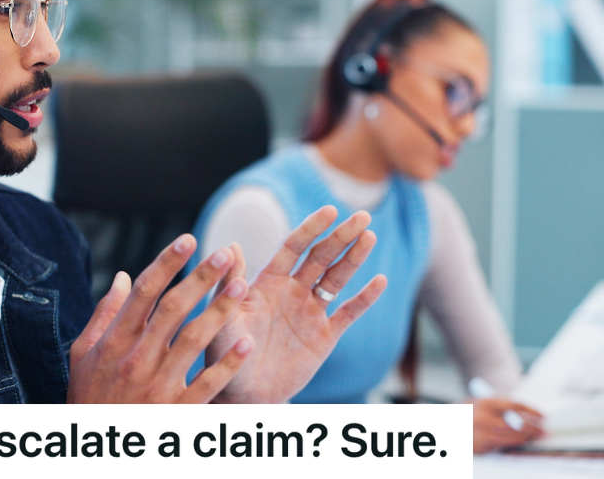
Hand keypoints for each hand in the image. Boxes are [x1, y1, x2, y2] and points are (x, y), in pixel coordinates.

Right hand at [67, 234, 253, 402]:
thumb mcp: (83, 354)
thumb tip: (121, 275)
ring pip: (194, 340)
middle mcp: (137, 358)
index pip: (143, 292)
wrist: (97, 448)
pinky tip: (247, 345)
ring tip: (242, 287)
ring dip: (220, 311)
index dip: (167, 263)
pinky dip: (227, 364)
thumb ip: (104, 314)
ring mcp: (158, 385)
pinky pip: (208, 384)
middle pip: (173, 309)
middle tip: (225, 254)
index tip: (188, 240)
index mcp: (115, 341)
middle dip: (201, 278)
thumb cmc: (89, 398)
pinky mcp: (177, 411)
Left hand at [207, 206, 386, 403]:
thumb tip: (230, 246)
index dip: (312, 228)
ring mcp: (310, 312)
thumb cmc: (224, 354)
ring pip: (337, 279)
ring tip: (370, 236)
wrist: (242, 393)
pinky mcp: (324, 336)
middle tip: (363, 216)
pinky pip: (348, 313)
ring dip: (354, 258)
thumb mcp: (223, 318)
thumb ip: (228, 284)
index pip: (293, 247)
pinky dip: (365, 298)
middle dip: (341, 236)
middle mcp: (291, 291)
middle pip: (321, 257)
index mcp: (267, 282)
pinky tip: (380, 280)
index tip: (330, 209)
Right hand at [471, 398, 543, 453]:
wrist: (445, 423)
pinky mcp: (478, 446)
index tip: (543, 416)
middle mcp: (482, 418)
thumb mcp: (481, 403)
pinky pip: (500, 446)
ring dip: (525, 438)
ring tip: (534, 437)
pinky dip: (511, 444)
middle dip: (532, 428)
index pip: (515, 406)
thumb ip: (501, 407)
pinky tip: (519, 442)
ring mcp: (480, 433)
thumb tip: (527, 415)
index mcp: (485, 402)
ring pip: (510, 438)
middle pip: (516, 425)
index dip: (532, 411)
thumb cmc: (467, 412)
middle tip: (543, 431)